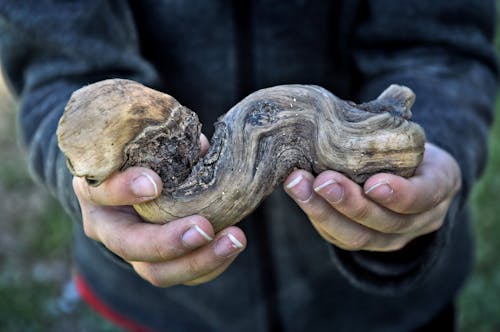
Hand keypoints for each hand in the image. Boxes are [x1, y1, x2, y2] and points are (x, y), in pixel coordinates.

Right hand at [72, 135, 245, 286]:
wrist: (129, 182)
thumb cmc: (136, 155)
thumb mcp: (140, 143)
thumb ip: (165, 143)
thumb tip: (199, 147)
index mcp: (96, 190)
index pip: (100, 192)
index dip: (123, 190)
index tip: (154, 183)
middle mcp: (108, 228)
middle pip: (130, 247)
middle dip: (169, 242)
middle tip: (204, 228)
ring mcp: (132, 252)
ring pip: (158, 272)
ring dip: (200, 260)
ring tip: (234, 239)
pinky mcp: (157, 264)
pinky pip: (183, 276)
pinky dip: (211, 264)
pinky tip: (232, 245)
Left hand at [284, 143, 460, 251]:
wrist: (403, 177)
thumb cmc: (403, 148)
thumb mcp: (413, 135)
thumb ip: (400, 126)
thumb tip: (392, 94)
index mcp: (437, 189)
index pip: (423, 198)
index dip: (400, 195)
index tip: (374, 183)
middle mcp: (416, 221)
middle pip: (383, 222)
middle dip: (349, 203)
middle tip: (323, 181)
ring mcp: (387, 237)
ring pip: (355, 235)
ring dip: (322, 210)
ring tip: (297, 184)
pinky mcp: (358, 239)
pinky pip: (335, 234)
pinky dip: (314, 212)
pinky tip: (296, 190)